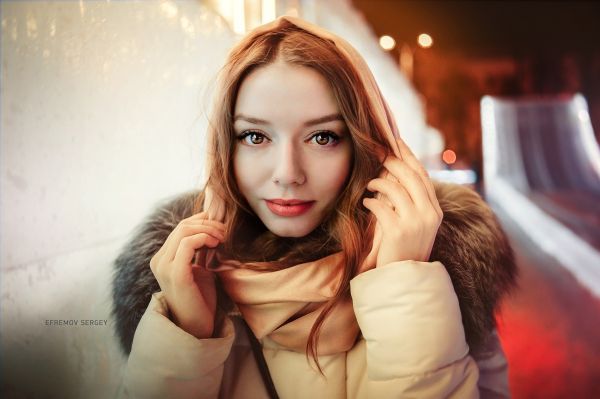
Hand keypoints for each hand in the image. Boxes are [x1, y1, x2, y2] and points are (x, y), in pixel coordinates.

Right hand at [149, 212, 225, 338]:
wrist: (196, 327)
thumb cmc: (200, 299)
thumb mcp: (198, 269)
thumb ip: (199, 250)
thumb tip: (211, 227)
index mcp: (162, 258)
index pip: (181, 228)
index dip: (202, 221)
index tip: (220, 226)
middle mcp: (159, 261)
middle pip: (183, 226)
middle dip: (208, 224)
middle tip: (225, 231)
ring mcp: (164, 267)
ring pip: (185, 231)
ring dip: (208, 230)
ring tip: (222, 237)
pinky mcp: (175, 273)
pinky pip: (188, 243)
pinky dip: (205, 238)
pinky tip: (216, 244)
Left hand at [362, 139, 442, 266]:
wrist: (402, 278)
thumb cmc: (403, 248)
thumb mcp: (415, 223)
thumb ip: (411, 200)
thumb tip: (396, 171)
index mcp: (435, 211)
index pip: (422, 176)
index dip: (408, 156)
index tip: (396, 142)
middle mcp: (429, 214)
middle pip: (410, 177)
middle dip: (392, 162)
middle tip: (378, 156)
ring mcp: (415, 223)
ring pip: (395, 188)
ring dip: (378, 182)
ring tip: (370, 184)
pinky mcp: (398, 231)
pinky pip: (381, 205)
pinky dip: (371, 201)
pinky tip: (367, 203)